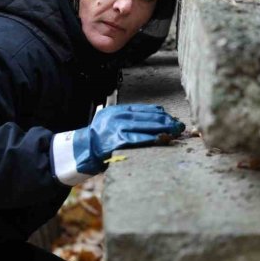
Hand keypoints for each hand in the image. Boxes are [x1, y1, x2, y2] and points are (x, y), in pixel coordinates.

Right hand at [52, 104, 184, 185]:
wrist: (81, 151)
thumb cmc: (100, 140)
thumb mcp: (112, 124)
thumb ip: (129, 121)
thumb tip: (155, 120)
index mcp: (116, 111)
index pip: (143, 109)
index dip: (159, 114)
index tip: (171, 118)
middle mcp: (116, 117)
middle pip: (146, 116)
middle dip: (165, 121)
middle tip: (178, 125)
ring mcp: (115, 128)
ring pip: (144, 126)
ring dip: (162, 129)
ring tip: (174, 132)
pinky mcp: (115, 141)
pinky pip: (137, 139)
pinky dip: (150, 139)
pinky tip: (161, 139)